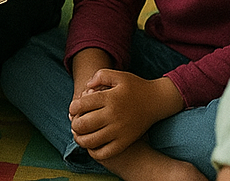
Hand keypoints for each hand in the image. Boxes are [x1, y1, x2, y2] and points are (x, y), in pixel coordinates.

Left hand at [68, 69, 182, 158]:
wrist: (156, 101)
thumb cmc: (135, 86)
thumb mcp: (118, 75)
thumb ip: (100, 75)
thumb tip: (86, 87)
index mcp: (110, 98)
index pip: (82, 105)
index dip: (72, 107)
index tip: (73, 108)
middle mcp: (113, 115)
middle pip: (84, 124)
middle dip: (74, 124)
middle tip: (74, 122)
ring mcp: (119, 131)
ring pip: (92, 141)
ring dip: (80, 139)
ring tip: (80, 134)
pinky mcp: (125, 142)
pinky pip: (105, 153)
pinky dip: (94, 152)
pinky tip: (92, 145)